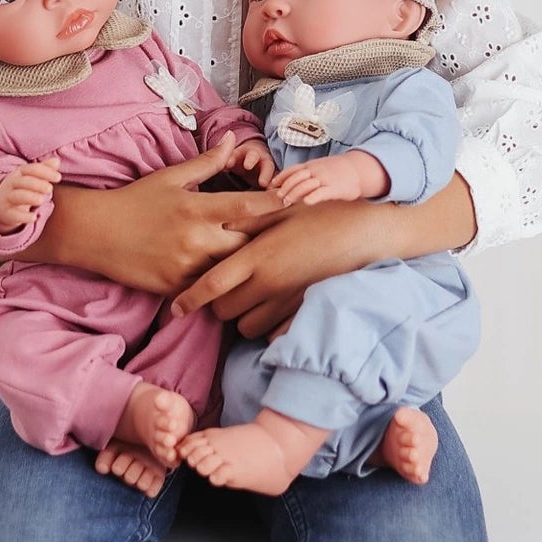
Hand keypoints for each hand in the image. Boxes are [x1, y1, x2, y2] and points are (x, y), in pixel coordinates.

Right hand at [0, 157, 63, 233]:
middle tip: (50, 189)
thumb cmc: (22, 188)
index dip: (44, 171)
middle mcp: (12, 184)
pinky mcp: (7, 213)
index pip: (31, 169)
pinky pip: (14, 215)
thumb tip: (57, 160)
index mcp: (19, 173)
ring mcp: (8, 198)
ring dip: (30, 197)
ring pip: (17, 196)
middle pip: (23, 182)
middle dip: (37, 184)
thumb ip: (44, 168)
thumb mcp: (31, 177)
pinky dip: (23, 217)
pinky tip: (34, 218)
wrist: (1, 204)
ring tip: (42, 200)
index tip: (58, 177)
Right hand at [25, 137, 285, 296]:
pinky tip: (236, 284)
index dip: (274, 206)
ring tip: (269, 264)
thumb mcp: (170, 177)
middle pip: (248, 245)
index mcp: (197, 207)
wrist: (95, 232)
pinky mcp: (174, 287)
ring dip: (246, 267)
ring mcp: (185, 266)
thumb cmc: (135, 200)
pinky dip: (221, 286)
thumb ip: (207, 162)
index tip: (294, 204)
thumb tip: (234, 140)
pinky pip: (208, 291)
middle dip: (266, 242)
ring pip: (231, 272)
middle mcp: (195, 238)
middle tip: (287, 238)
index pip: (248, 207)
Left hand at [170, 171, 477, 339]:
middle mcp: (268, 283)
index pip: (212, 285)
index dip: (189, 300)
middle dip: (217, 306)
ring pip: (246, 326)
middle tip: (221, 291)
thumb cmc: (323, 216)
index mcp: (257, 255)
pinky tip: (271, 307)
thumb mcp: (282, 210)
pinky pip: (272, 331)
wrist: (366, 236)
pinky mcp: (303, 311)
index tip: (175, 309)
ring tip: (248, 297)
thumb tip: (219, 219)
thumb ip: (248, 217)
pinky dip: (266, 324)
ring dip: (242, 316)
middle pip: (224, 312)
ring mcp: (287, 301)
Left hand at [272, 149, 387, 208]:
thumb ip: (307, 173)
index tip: (272, 185)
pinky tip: (307, 202)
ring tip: (287, 202)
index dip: (281, 177)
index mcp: (312, 165)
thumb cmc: (337, 171)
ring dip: (295, 193)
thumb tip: (290, 182)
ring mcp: (326, 179)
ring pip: (307, 185)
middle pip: (297, 177)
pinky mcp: (335, 189)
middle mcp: (317, 171)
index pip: (293, 169)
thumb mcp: (320, 167)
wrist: (358, 169)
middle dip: (286, 187)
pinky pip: (322, 192)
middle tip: (279, 197)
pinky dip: (314, 196)